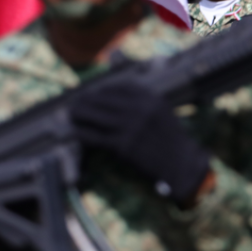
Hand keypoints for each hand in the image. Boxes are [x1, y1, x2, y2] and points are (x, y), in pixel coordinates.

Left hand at [69, 80, 209, 203]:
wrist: (180, 162)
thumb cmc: (170, 137)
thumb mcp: (162, 111)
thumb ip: (143, 100)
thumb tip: (112, 95)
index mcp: (151, 99)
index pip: (119, 87)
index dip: (102, 90)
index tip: (94, 93)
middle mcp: (140, 110)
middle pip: (102, 99)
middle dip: (85, 100)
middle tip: (76, 103)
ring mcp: (130, 128)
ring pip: (94, 116)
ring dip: (78, 114)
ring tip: (71, 114)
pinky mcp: (122, 146)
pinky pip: (94, 137)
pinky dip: (82, 133)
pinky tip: (76, 132)